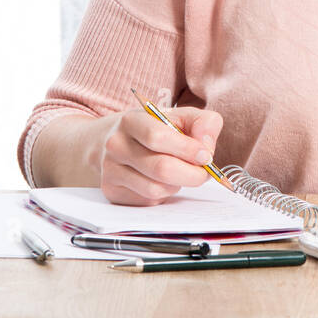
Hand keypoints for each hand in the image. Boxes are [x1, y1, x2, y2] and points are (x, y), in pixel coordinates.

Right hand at [100, 105, 223, 204]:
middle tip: (204, 173)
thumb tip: (206, 148)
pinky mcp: (112, 192)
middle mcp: (116, 145)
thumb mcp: (182, 116)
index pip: (158, 138)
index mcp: (132, 120)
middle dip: (191, 174)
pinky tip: (163, 181)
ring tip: (180, 173)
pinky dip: (163, 194)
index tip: (206, 156)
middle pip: (160, 168)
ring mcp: (111, 171)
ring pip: (156, 189)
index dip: (187, 149)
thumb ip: (204, 123)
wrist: (121, 142)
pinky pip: (148, 200)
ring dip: (177, 185)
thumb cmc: (158, 129)